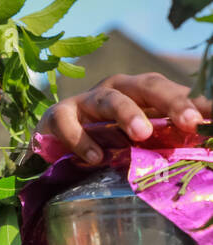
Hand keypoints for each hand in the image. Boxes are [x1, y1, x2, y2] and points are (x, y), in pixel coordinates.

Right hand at [37, 72, 211, 164]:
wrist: (48, 149)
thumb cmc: (98, 143)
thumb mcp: (133, 139)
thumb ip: (162, 137)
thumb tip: (204, 137)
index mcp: (140, 92)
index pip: (172, 90)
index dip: (191, 102)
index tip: (208, 120)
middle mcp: (116, 89)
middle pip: (147, 86)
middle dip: (170, 101)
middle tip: (187, 121)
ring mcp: (85, 101)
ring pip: (110, 99)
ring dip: (127, 114)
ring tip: (141, 135)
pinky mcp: (56, 115)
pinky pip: (69, 124)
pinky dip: (82, 140)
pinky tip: (96, 158)